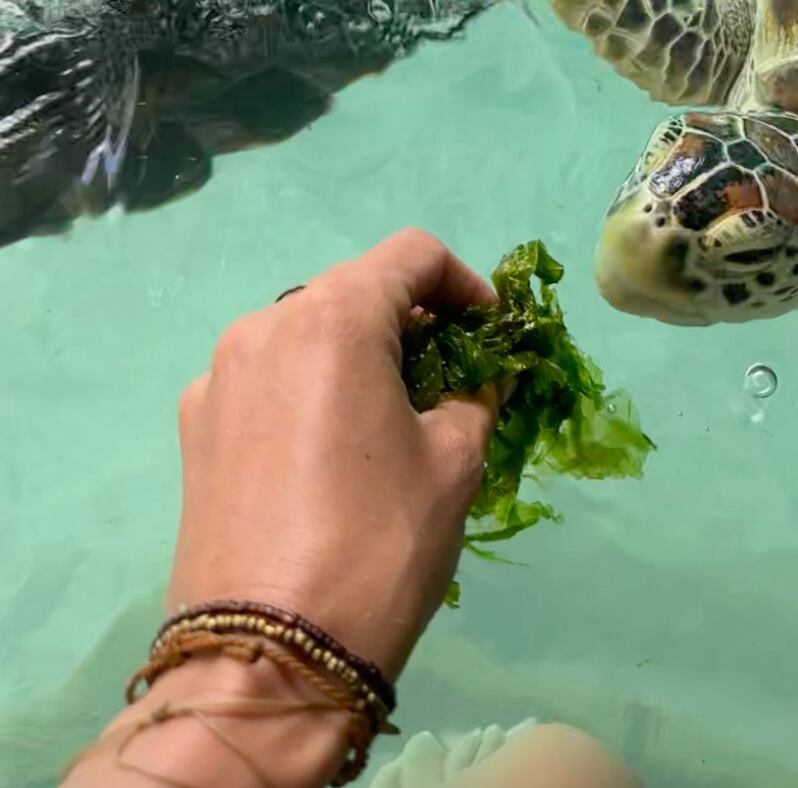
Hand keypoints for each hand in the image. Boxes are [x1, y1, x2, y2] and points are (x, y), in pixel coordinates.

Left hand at [169, 227, 497, 679]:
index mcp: (332, 319)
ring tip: (392, 419)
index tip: (489, 332)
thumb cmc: (380, 543)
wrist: (270, 657)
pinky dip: (311, 390)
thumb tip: (479, 377)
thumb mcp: (455, 461)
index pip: (410, 254)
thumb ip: (474, 395)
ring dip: (358, 355)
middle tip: (450, 379)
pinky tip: (332, 454)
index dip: (465, 282)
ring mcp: (216, 379)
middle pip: (352, 290)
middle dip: (411, 321)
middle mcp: (262, 328)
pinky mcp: (193, 429)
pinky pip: (267, 381)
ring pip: (305, 335)